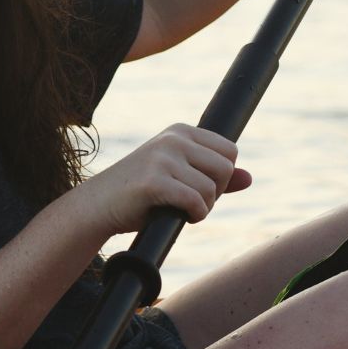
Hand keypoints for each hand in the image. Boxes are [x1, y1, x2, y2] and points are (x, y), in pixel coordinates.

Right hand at [77, 124, 251, 234]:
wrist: (97, 206)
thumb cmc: (140, 194)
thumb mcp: (179, 178)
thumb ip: (212, 176)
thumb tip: (249, 178)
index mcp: (180, 132)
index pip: (229, 151)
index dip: (221, 177)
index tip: (198, 188)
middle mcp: (173, 139)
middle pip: (226, 168)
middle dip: (216, 192)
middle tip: (191, 201)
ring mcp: (163, 158)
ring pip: (212, 187)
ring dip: (203, 207)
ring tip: (180, 209)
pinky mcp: (154, 181)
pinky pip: (196, 201)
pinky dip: (196, 215)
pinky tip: (182, 216)